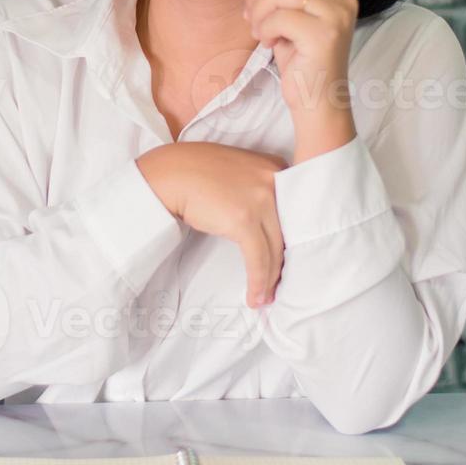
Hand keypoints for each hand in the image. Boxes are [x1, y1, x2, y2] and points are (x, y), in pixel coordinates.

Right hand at [137, 142, 287, 307]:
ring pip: (275, 249)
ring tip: (265, 297)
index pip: (295, 211)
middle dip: (284, 262)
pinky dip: (258, 281)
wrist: (170, 174)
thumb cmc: (197, 172)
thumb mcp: (239, 170)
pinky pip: (258, 259)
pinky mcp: (244, 220)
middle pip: (288, 232)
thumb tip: (267, 222)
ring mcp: (261, 199)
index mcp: (276, 167)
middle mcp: (274, 180)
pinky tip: (254, 296)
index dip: (291, 239)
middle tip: (279, 284)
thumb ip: (258, 187)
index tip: (286, 258)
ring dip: (271, 279)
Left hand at [240, 0, 357, 122]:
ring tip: (258, 30)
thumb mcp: (284, 17)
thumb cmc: (300, 61)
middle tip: (249, 14)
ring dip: (258, 10)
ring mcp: (337, 15)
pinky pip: (280, 17)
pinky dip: (264, 28)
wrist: (317, 102)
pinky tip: (267, 42)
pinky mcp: (325, 35)